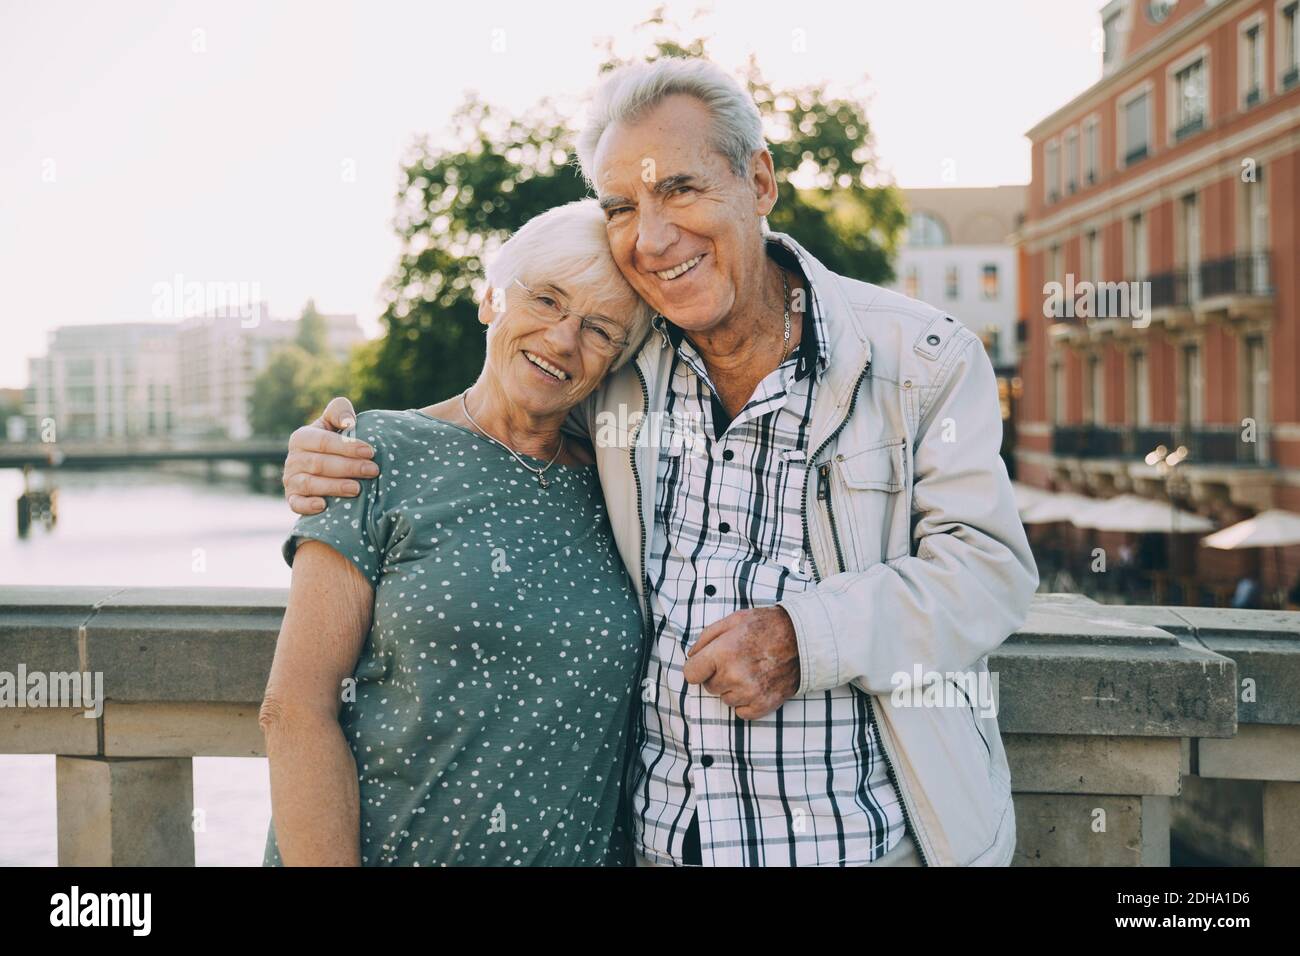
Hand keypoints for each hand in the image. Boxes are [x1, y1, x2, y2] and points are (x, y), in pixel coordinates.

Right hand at [282, 396, 378, 515]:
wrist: (325, 469)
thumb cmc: (335, 442)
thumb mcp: (335, 422)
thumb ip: (339, 412)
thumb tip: (347, 422)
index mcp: (302, 438)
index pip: (323, 441)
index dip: (347, 446)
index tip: (370, 451)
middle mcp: (293, 459)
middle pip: (320, 464)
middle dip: (348, 467)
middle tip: (373, 470)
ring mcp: (291, 480)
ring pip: (310, 484)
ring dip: (334, 487)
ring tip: (357, 489)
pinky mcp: (292, 499)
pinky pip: (296, 504)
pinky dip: (308, 505)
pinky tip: (324, 506)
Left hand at [681, 606, 800, 719]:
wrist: (804, 639)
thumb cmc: (767, 626)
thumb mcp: (734, 620)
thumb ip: (706, 637)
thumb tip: (691, 656)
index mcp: (723, 653)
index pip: (691, 674)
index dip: (697, 668)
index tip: (706, 664)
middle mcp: (734, 676)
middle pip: (709, 687)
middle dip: (718, 675)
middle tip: (737, 661)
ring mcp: (750, 693)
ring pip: (725, 699)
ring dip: (733, 688)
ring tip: (751, 670)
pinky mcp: (764, 705)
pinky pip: (741, 712)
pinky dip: (746, 701)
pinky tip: (757, 684)